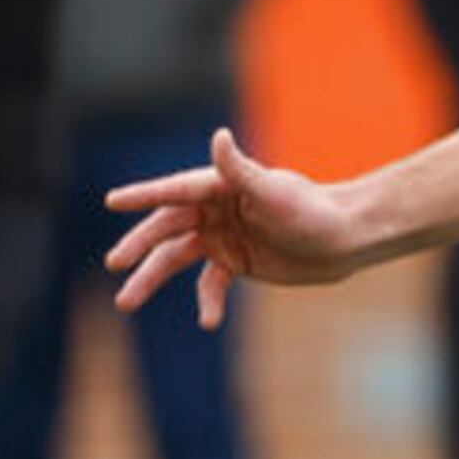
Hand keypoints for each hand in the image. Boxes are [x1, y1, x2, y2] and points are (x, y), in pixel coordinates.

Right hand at [104, 128, 376, 328]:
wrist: (345, 240)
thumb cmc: (312, 211)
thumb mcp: (274, 193)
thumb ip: (240, 170)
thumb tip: (219, 137)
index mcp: (220, 187)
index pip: (174, 191)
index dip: (143, 196)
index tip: (112, 201)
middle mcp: (215, 210)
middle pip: (166, 228)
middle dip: (139, 247)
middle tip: (114, 263)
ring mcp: (223, 237)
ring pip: (176, 259)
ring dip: (152, 279)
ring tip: (126, 301)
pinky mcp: (236, 262)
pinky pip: (210, 284)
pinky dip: (207, 301)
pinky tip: (208, 322)